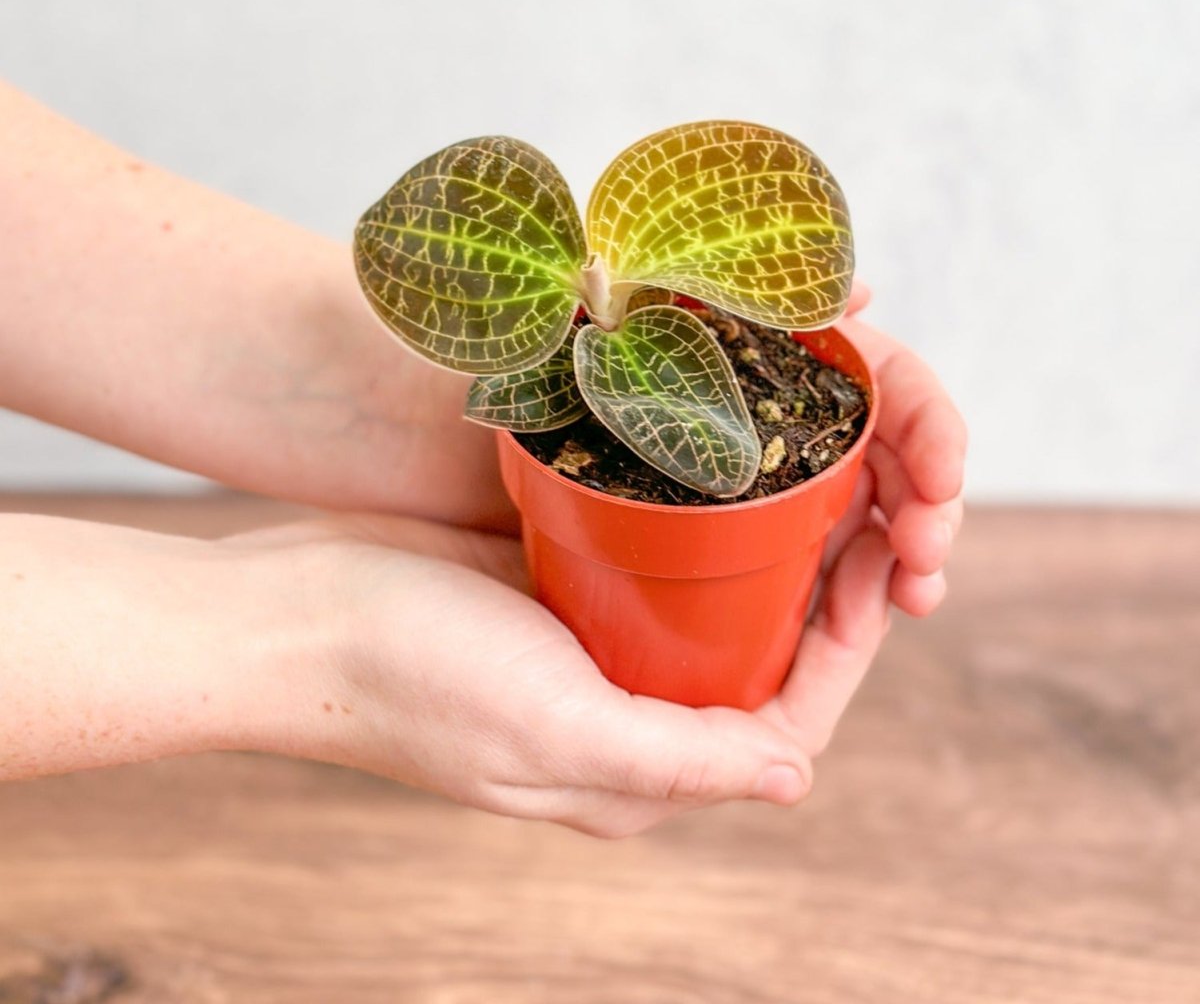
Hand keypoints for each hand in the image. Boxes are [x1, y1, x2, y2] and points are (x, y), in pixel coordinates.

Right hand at [276, 284, 965, 835]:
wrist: (293, 612)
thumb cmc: (409, 677)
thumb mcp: (553, 729)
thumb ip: (676, 761)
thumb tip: (795, 783)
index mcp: (636, 771)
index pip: (783, 721)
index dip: (846, 648)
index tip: (882, 563)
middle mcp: (624, 718)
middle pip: (755, 660)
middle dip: (819, 594)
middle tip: (864, 505)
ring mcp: (590, 651)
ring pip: (711, 609)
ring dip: (768, 553)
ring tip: (815, 479)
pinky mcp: (557, 593)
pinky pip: (654, 566)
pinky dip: (701, 528)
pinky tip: (727, 474)